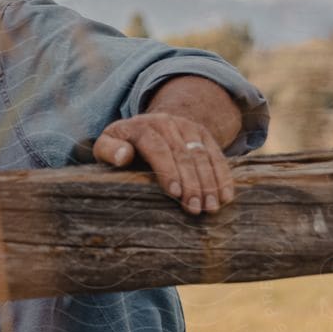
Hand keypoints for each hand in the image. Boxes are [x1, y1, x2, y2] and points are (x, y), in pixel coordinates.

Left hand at [93, 113, 233, 214]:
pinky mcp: (202, 135)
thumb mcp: (106, 146)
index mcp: (139, 126)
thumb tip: (122, 156)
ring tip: (211, 206)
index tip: (174, 192)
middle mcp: (166, 123)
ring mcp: (187, 127)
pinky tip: (226, 196)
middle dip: (191, 183)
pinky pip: (216, 155)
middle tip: (196, 208)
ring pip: (202, 156)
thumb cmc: (121, 146)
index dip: (167, 170)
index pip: (157, 147)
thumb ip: (108, 150)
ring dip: (210, 183)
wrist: (146, 125)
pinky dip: (223, 176)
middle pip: (183, 154)